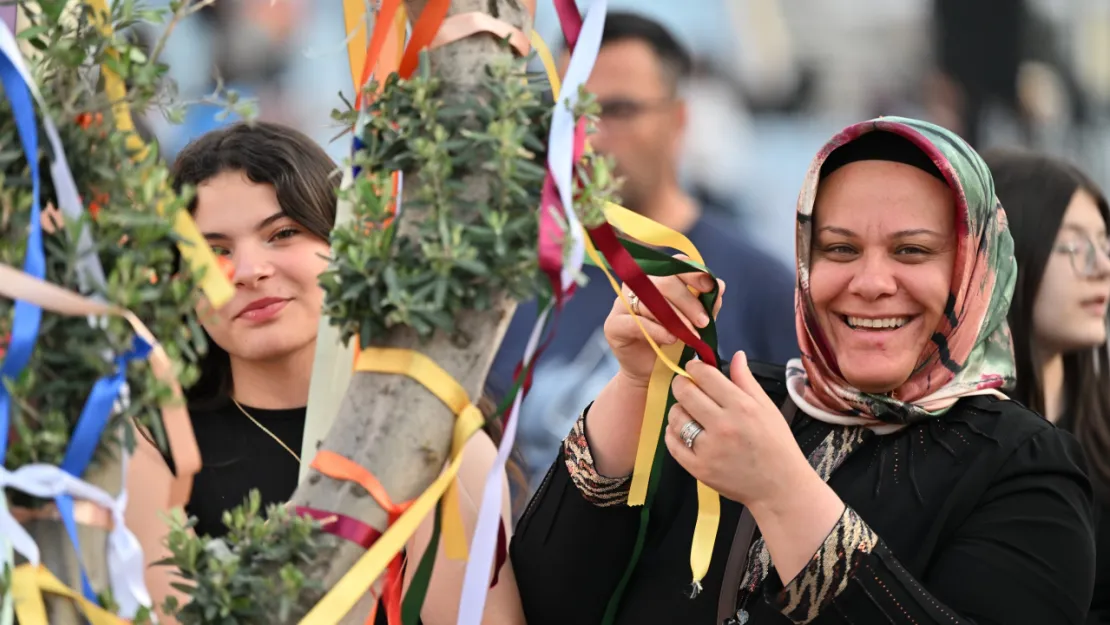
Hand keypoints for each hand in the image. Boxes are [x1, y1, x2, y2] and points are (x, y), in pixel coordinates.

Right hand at [603, 255, 723, 386]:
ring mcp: (621, 304)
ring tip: (692, 335)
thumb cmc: (673, 343)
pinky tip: (672, 339)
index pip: (673, 265)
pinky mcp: (613, 325)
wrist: (653, 374)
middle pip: (662, 281)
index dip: (693, 273)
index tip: (710, 287)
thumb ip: (706, 304)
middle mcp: (636, 286)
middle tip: (704, 321)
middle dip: (687, 301)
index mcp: (656, 279)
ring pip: (649, 301)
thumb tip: (719, 285)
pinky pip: (636, 322)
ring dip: (675, 318)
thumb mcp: (695, 322)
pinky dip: (657, 330)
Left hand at [664, 351, 816, 507]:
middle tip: (686, 387)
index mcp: (741, 407)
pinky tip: (682, 430)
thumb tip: (736, 355)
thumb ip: (747, 381)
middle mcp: (723, 426)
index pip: (705, 376)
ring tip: (688, 411)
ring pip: (675, 417)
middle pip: (684, 393)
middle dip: (681, 384)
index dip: (694, 367)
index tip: (694, 368)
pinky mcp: (698, 468)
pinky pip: (672, 443)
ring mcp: (708, 449)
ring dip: (678, 409)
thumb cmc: (776, 444)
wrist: (779, 487)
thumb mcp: (767, 408)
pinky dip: (672, 433)